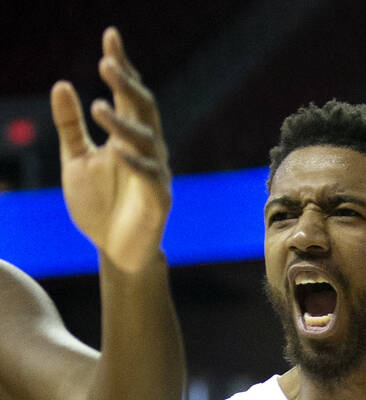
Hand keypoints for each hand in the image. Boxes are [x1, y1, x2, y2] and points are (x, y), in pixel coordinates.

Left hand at [51, 27, 170, 271]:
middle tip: (105, 63)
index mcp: (127, 136)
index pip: (126, 94)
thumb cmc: (100, 206)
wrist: (115, 251)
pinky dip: (136, 162)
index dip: (121, 65)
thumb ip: (70, 126)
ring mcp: (156, 174)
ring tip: (97, 107)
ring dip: (122, 122)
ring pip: (146, 139)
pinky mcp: (159, 201)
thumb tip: (61, 84)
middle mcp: (146, 149)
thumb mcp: (76, 160)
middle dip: (126, 85)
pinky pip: (151, 176)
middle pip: (143, 108)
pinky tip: (118, 152)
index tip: (110, 36)